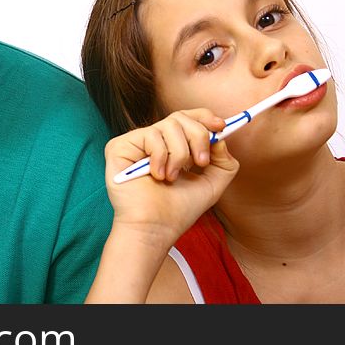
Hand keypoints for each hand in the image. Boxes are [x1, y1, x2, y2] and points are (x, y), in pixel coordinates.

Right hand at [103, 108, 239, 246]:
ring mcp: (137, 143)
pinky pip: (150, 135)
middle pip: (181, 117)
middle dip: (198, 137)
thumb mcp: (212, 185)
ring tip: (172, 177)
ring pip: (169, 125)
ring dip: (179, 154)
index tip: (221, 127)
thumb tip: (220, 138)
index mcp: (173, 147)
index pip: (188, 118)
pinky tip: (156, 175)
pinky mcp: (120, 146)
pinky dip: (160, 156)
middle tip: (200, 162)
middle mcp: (154, 141)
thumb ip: (224, 161)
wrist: (156, 228)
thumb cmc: (179, 210)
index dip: (205, 117)